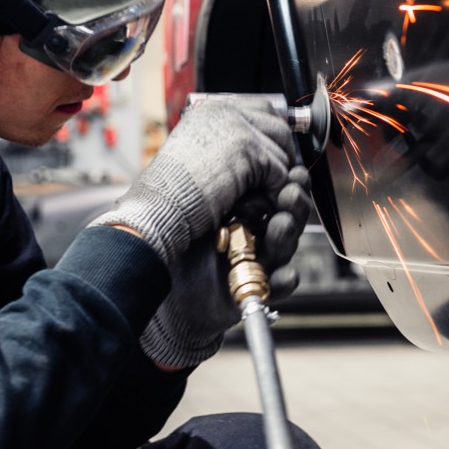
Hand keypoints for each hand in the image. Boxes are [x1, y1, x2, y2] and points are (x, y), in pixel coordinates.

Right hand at [89, 97, 295, 269]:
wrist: (160, 205)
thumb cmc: (168, 190)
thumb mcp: (194, 153)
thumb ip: (221, 142)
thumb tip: (251, 147)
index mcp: (211, 109)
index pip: (261, 109)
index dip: (271, 134)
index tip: (273, 156)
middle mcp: (225, 110)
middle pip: (277, 126)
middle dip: (281, 154)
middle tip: (276, 179)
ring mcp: (238, 127)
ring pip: (282, 151)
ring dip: (277, 176)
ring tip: (263, 196)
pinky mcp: (248, 149)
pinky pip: (279, 171)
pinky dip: (274, 191)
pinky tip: (260, 205)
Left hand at [140, 166, 312, 369]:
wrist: (154, 282)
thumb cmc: (169, 235)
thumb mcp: (199, 196)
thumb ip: (231, 176)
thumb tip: (260, 161)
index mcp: (240, 203)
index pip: (275, 187)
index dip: (288, 179)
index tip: (291, 170)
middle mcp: (251, 230)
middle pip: (288, 214)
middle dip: (294, 203)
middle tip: (289, 192)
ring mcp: (256, 259)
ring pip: (287, 245)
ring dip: (289, 233)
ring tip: (280, 222)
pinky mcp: (256, 287)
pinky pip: (282, 284)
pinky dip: (284, 279)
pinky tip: (280, 274)